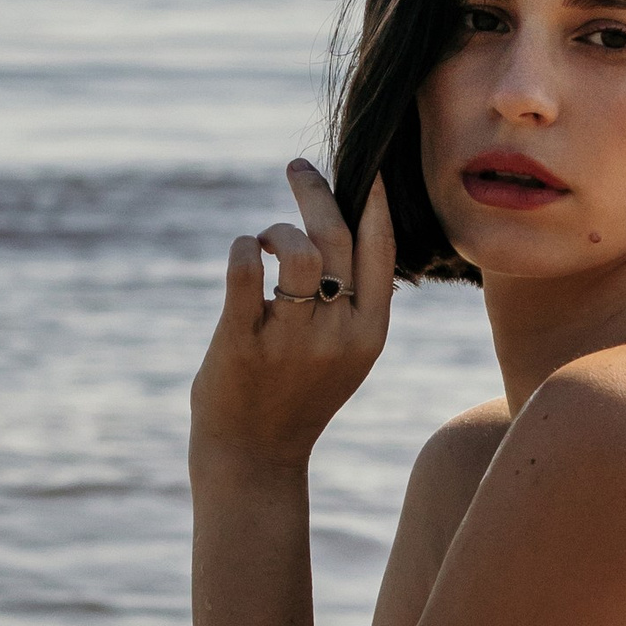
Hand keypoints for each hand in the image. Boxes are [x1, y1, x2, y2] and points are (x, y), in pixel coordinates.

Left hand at [190, 163, 393, 468]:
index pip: (382, 249)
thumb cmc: (297, 396)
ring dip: (277, 228)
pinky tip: (245, 253)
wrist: (255, 458)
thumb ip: (353, 305)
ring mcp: (291, 340)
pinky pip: (245, 270)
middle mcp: (337, 334)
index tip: (363, 166)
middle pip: (337, 238)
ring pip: (296, 250)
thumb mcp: (345, 355)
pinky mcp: (243, 343)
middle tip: (297, 169)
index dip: (373, 200)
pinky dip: (244, 247)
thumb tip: (344, 230)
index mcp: (370, 333)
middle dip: (315, 192)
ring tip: (266, 240)